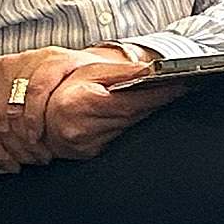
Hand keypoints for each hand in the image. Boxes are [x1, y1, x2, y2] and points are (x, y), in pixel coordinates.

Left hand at [0, 46, 139, 168]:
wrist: (101, 71)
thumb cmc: (55, 85)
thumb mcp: (13, 91)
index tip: (8, 164)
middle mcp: (10, 62)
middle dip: (12, 147)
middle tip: (27, 162)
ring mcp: (33, 59)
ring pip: (13, 107)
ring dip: (25, 139)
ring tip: (38, 154)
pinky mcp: (56, 59)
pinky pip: (36, 92)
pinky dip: (36, 119)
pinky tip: (43, 136)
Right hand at [32, 65, 185, 159]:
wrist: (43, 109)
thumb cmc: (64, 86)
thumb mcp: (91, 71)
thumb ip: (122, 72)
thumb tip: (152, 70)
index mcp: (80, 105)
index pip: (131, 102)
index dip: (158, 95)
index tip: (180, 86)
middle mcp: (81, 130)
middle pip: (133, 116)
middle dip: (157, 102)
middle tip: (179, 88)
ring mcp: (84, 145)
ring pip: (129, 127)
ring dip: (146, 112)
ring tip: (162, 96)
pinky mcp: (88, 153)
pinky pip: (119, 136)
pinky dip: (132, 123)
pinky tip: (139, 111)